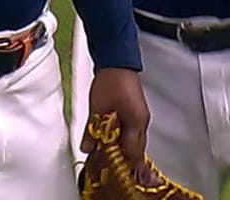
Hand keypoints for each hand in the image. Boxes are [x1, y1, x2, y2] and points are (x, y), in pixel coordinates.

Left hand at [83, 68, 156, 185]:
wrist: (117, 61)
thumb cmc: (110, 80)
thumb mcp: (97, 108)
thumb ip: (92, 131)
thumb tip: (87, 147)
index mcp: (135, 121)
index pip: (131, 151)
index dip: (121, 162)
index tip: (112, 168)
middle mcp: (141, 121)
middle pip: (137, 150)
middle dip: (125, 159)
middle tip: (112, 164)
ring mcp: (141, 116)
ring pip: (136, 142)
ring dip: (125, 149)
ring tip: (112, 154)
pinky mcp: (137, 111)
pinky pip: (134, 132)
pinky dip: (125, 139)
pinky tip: (115, 140)